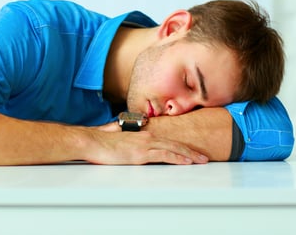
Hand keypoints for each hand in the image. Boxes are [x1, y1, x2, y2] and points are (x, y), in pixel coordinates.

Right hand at [85, 125, 208, 164]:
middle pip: (174, 143)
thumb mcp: (118, 137)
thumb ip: (126, 136)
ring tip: (200, 160)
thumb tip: (126, 137)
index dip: (181, 145)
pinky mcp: (140, 153)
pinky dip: (177, 157)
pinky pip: (163, 155)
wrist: (92, 141)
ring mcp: (144, 144)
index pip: (167, 140)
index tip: (191, 151)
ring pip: (173, 148)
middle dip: (191, 151)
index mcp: (142, 134)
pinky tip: (186, 161)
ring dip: (189, 155)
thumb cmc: (101, 141)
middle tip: (203, 157)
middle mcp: (146, 137)